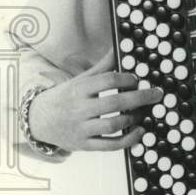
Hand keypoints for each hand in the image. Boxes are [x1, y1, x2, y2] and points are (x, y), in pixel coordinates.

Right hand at [28, 52, 160, 151]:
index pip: (107, 80)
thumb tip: (119, 49)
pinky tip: (140, 132)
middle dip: (139, 98)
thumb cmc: (66, 97)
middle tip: (156, 94)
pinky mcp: (84, 145)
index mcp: (79, 89)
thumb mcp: (80, 79)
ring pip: (112, 125)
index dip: (127, 79)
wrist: (39, 120)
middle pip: (113, 103)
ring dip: (133, 118)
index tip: (137, 79)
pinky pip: (109, 145)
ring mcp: (81, 129)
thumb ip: (102, 67)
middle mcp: (79, 109)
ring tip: (143, 112)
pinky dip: (128, 140)